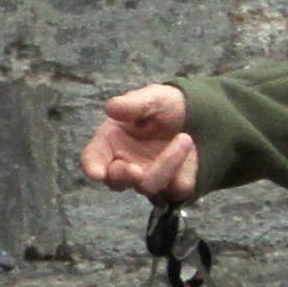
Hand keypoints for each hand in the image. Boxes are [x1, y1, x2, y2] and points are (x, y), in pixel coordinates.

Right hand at [80, 85, 197, 202]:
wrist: (195, 117)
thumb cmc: (164, 106)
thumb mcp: (153, 97)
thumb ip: (133, 104)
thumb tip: (112, 108)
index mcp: (110, 141)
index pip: (93, 158)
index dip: (92, 166)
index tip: (97, 173)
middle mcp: (124, 164)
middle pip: (116, 181)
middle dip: (125, 176)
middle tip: (137, 171)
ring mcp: (147, 178)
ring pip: (147, 186)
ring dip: (166, 164)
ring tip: (185, 138)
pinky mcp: (170, 187)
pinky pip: (175, 189)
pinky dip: (185, 172)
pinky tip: (190, 151)